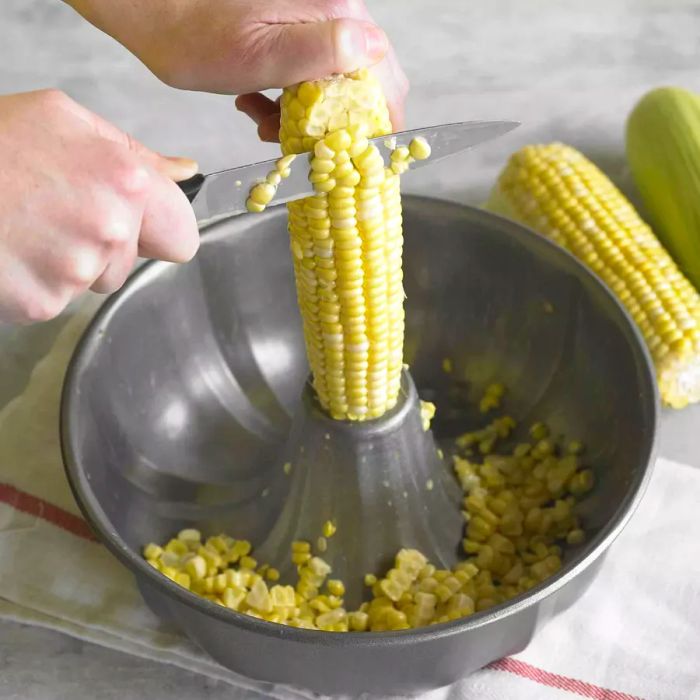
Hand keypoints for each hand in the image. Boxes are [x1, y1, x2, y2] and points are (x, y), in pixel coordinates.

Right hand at [0, 90, 198, 323]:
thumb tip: (185, 172)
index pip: (181, 237)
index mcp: (125, 182)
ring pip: (95, 281)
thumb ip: (135, 153)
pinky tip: (14, 249)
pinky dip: (37, 281)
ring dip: (72, 263)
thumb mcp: (64, 121)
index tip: (135, 223)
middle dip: (106, 244)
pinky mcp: (42, 303)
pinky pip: (56, 299)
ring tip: (29, 227)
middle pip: (131, 260)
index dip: (159, 231)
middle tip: (58, 213)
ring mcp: (75, 273)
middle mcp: (109, 232)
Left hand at [67, 0, 408, 136]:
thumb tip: (371, 51)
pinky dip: (291, 98)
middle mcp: (334, 10)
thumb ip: (318, 53)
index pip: (384, 77)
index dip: (379, 125)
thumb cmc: (194, 36)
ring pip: (336, 81)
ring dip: (311, 115)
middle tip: (305, 145)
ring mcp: (314, 18)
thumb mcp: (257, 56)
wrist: (151, 5)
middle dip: (340, 123)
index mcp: (336, 13)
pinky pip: (310, 72)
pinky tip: (259, 105)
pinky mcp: (295, 27)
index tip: (363, 159)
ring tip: (269, 125)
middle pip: (364, 81)